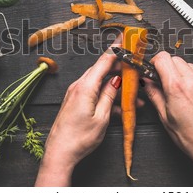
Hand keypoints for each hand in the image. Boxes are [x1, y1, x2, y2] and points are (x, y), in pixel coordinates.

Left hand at [35, 44, 120, 186]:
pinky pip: (93, 92)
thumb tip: (116, 80)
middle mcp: (78, 86)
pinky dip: (106, 96)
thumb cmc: (79, 139)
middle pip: (101, 70)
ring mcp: (75, 93)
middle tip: (134, 69)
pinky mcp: (75, 101)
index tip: (124, 39)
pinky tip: (119, 107)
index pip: (103, 61)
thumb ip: (110, 96)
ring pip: (99, 83)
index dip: (115, 49)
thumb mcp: (101, 117)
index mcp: (85, 87)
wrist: (59, 153)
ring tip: (133, 98)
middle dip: (119, 69)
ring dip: (115, 87)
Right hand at [144, 52, 192, 185]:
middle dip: (168, 67)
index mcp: (177, 87)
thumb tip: (146, 82)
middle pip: (176, 59)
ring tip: (180, 90)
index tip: (153, 70)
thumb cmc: (189, 136)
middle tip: (165, 81)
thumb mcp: (164, 116)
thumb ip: (154, 94)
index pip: (163, 58)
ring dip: (182, 72)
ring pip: (190, 66)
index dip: (155, 62)